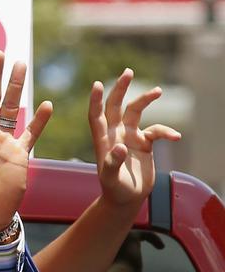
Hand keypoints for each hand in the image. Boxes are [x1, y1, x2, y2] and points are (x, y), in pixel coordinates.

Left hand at [89, 69, 180, 208]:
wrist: (127, 199)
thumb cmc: (115, 190)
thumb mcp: (111, 179)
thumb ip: (113, 163)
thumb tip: (119, 147)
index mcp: (103, 140)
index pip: (96, 116)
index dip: (95, 101)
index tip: (97, 85)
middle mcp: (115, 134)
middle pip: (116, 106)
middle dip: (120, 89)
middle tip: (128, 72)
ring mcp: (130, 137)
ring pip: (136, 112)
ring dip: (145, 100)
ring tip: (158, 91)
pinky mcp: (144, 143)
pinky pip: (156, 130)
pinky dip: (166, 131)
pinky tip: (175, 137)